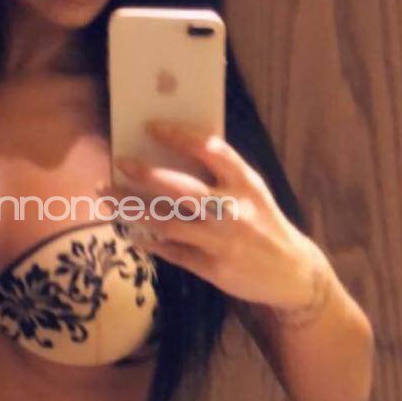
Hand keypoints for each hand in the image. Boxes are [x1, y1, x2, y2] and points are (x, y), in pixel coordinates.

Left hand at [97, 118, 330, 314]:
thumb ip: (223, 176)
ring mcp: (221, 240)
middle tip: (120, 163)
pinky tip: (131, 232)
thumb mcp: (253, 192)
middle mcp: (233, 210)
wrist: (292, 273)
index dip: (178, 136)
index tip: (150, 127)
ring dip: (133, 209)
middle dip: (146, 174)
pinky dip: (149, 241)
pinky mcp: (212, 267)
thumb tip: (174, 154)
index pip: (210, 150)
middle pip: (181, 188)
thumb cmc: (264, 224)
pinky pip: (172, 252)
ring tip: (109, 196)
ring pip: (168, 222)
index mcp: (246, 183)